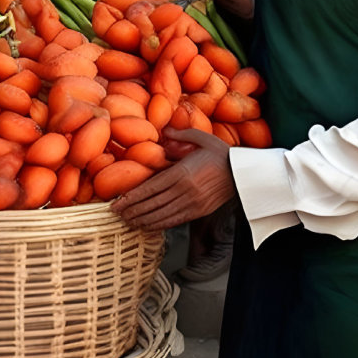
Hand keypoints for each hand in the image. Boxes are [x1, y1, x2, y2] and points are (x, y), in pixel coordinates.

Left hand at [111, 127, 234, 230]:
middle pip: (152, 204)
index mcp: (182, 172)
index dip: (132, 197)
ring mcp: (192, 203)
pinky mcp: (199, 212)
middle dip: (132, 210)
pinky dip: (158, 225)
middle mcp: (185, 191)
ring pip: (161, 215)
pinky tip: (147, 226)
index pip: (151, 188)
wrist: (243, 173)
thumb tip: (164, 132)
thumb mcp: (201, 138)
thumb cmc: (221, 154)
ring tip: (127, 221)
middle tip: (115, 214)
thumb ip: (180, 135)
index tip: (118, 202)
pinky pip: (174, 221)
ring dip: (142, 220)